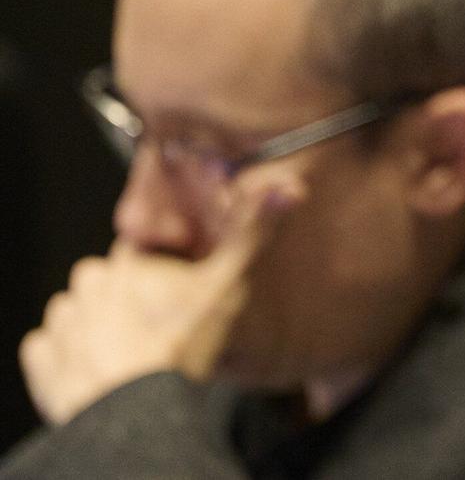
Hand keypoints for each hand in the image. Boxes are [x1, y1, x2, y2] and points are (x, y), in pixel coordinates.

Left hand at [19, 180, 301, 425]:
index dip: (159, 266)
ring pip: (79, 310)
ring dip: (96, 322)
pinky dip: (66, 354)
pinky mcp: (45, 358)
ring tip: (129, 349)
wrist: (136, 407)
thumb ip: (256, 236)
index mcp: (133, 261)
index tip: (174, 287)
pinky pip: (49, 347)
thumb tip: (289, 186)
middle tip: (157, 323)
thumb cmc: (183, 346)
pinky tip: (98, 366)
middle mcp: (91, 283)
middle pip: (106, 277)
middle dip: (124, 293)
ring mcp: (66, 321)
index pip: (141, 248)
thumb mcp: (232, 286)